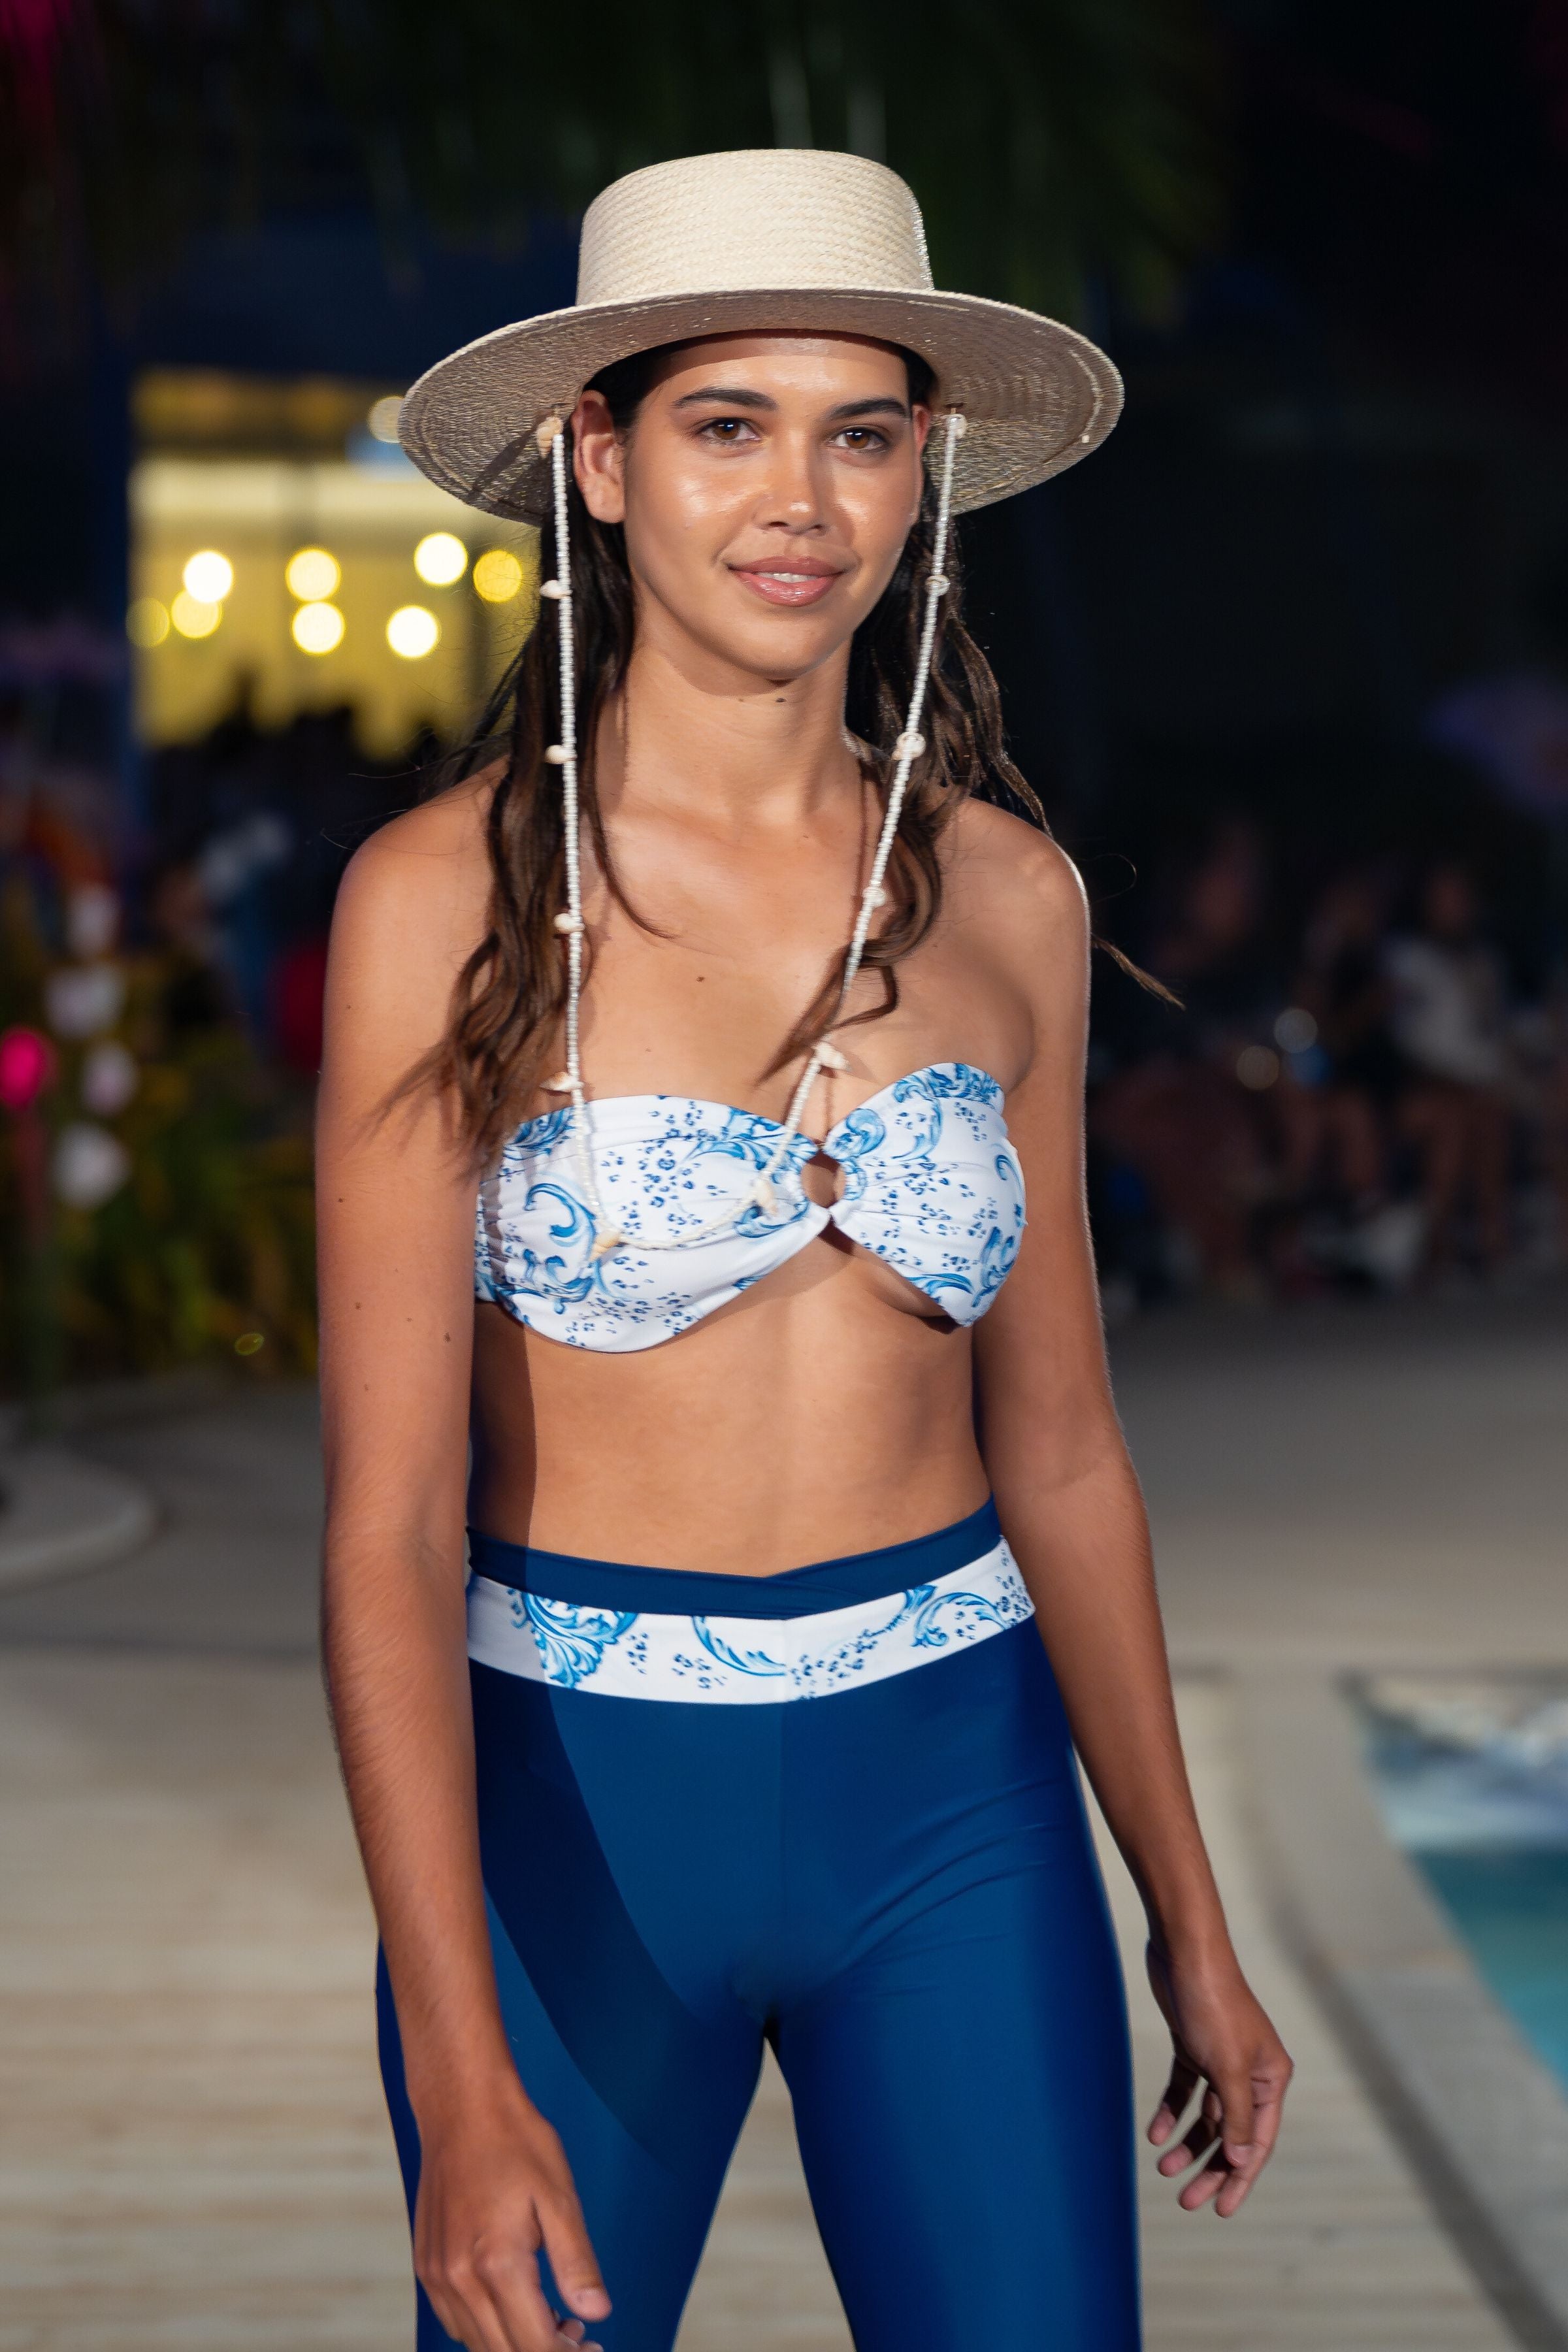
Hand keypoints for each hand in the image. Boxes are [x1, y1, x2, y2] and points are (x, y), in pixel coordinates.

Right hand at [412, 2071, 610, 2351]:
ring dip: (516, 2344)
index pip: (534, 2346)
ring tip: (554, 2318)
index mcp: (496, 2263)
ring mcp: (437, 2275)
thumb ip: (576, 2262)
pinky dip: (487, 2328)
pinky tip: (516, 2302)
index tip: (593, 2348)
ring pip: (477, 2344)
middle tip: (580, 2336)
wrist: (461, 2107)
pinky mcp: (427, 2266)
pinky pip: (456, 2322)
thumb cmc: (516, 2142)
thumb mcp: (559, 2196)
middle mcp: (459, 2279)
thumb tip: (597, 2314)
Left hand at [1143, 1938, 1291, 2217]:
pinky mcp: (1194, 2045)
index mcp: (1271, 2078)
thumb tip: (1240, 2159)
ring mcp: (1221, 2059)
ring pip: (1207, 2114)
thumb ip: (1236, 2115)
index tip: (1219, 2209)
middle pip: (1231, 2132)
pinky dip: (1171, 2111)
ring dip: (1187, 2142)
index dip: (1239, 2178)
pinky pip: (1185, 2089)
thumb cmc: (1212, 2005)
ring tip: (1163, 2167)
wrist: (1184, 1950)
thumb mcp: (1226, 2067)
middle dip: (1209, 2166)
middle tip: (1185, 2199)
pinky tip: (1154, 2132)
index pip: (1257, 2141)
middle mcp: (1251, 2072)